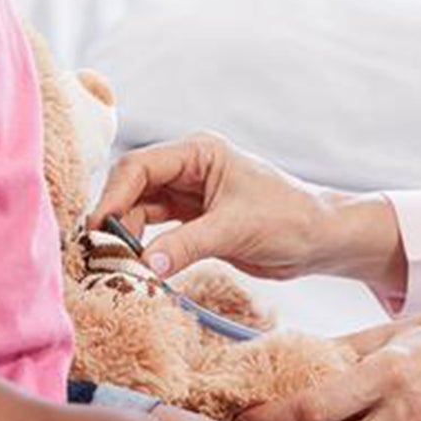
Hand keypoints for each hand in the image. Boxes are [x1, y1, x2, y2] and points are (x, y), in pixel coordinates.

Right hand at [88, 132, 342, 279]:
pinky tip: (137, 267)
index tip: (99, 229)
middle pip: (134, 188)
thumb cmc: (289, 218)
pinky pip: (157, 231)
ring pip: (142, 211)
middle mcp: (190, 169)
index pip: (140, 166)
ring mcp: (191, 195)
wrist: (321, 239)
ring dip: (128, 236)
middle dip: (116, 218)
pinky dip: (145, 248)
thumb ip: (187, 244)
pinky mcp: (195, 221)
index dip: (114, 196)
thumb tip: (144, 265)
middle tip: (101, 252)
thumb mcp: (235, 229)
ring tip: (116, 265)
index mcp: (199, 152)